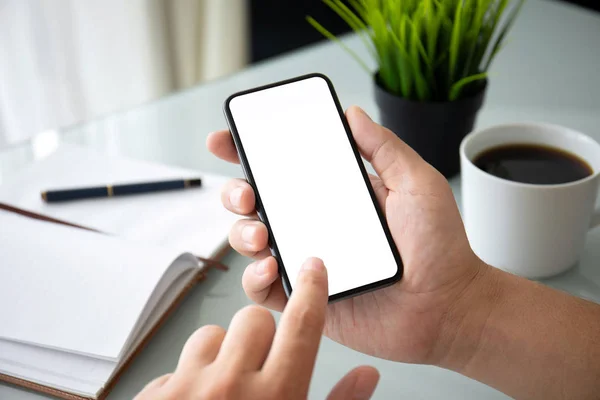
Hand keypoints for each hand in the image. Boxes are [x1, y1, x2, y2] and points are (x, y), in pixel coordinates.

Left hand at [135, 258, 378, 399]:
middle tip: (261, 366)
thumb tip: (368, 376)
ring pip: (210, 335)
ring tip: (225, 390)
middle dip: (262, 336)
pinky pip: (175, 366)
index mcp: (276, 399)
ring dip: (221, 354)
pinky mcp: (151, 398)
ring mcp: (186, 391)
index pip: (302, 325)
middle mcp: (230, 389)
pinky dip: (188, 379)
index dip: (313, 290)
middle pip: (254, 318)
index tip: (314, 268)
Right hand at [207, 106, 485, 365]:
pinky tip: (271, 267)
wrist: (447, 306)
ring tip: (262, 235)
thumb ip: (384, 148)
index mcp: (334, 195)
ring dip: (242, 233)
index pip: (283, 168)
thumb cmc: (439, 246)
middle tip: (247, 194)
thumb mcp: (415, 184)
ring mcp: (308, 260)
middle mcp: (314, 224)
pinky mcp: (307, 296)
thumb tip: (352, 113)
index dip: (248, 153)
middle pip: (255, 203)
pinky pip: (264, 288)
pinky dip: (255, 277)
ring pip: (251, 242)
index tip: (225, 140)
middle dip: (236, 193)